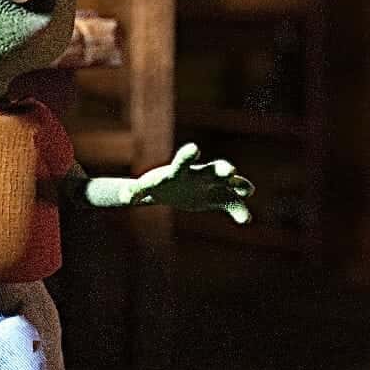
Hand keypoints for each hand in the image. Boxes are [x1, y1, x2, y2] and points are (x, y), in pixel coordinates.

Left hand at [129, 142, 252, 223]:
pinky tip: (244, 220)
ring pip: (229, 184)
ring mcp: (213, 185)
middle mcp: (200, 174)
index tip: (194, 149)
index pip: (184, 160)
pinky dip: (238, 210)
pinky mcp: (219, 198)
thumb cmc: (156, 186)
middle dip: (222, 168)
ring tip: (246, 192)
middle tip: (230, 170)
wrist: (172, 191)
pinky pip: (231, 204)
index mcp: (180, 170)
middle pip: (213, 168)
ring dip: (239, 186)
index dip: (188, 155)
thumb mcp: (145, 189)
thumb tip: (122, 198)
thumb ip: (134, 192)